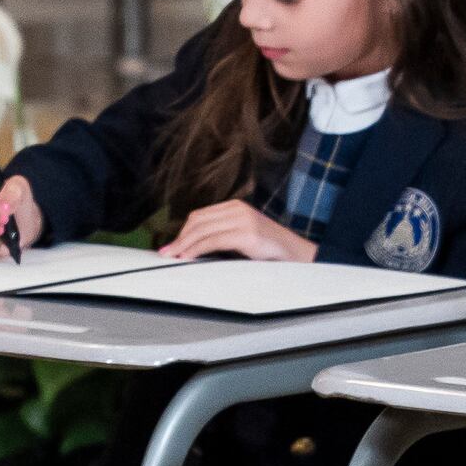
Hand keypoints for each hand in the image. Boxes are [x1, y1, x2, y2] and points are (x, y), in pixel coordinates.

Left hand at [161, 197, 314, 265]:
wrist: (298, 256)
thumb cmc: (270, 250)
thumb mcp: (243, 237)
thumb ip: (223, 235)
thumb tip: (194, 245)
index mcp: (236, 207)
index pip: (200, 216)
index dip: (183, 231)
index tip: (172, 245)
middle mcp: (238, 209)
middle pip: (198, 221)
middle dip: (180, 238)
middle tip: (167, 252)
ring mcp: (243, 220)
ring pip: (202, 230)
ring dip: (184, 245)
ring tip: (174, 256)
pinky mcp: (247, 234)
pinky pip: (213, 240)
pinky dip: (196, 249)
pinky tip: (188, 257)